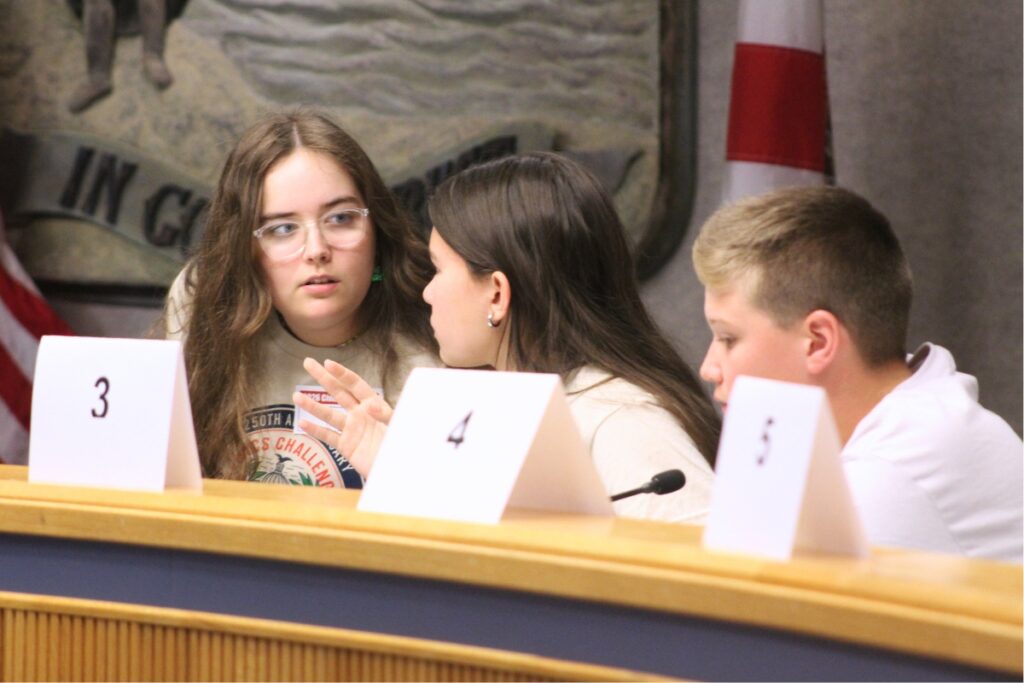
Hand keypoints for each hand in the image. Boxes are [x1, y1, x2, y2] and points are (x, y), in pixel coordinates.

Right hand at [292, 358, 392, 478]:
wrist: (397, 468)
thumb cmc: (401, 443)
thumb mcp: (398, 425)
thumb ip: (385, 414)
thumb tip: (370, 405)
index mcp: (373, 405)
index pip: (355, 384)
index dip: (342, 373)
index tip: (327, 363)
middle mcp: (360, 414)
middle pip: (338, 392)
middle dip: (323, 377)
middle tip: (307, 362)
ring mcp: (352, 430)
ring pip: (328, 414)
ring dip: (312, 406)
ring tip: (295, 396)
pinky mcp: (347, 446)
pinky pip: (328, 436)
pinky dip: (315, 431)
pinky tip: (302, 424)